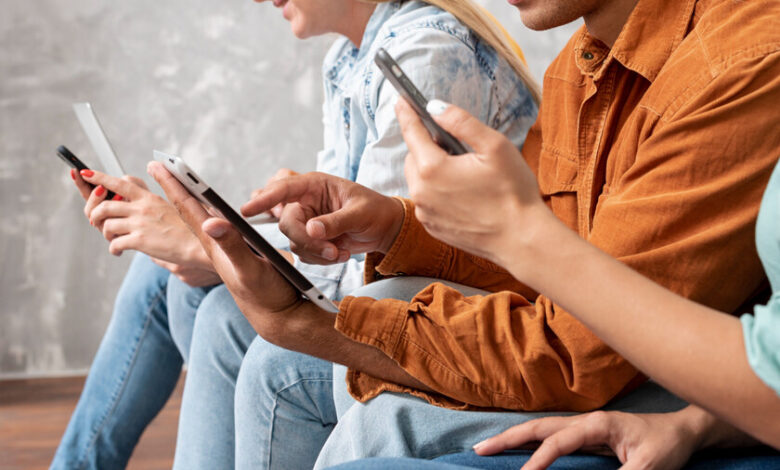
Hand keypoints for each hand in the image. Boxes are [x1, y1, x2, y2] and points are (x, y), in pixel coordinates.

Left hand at [73, 169, 212, 268]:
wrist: (198, 246)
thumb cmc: (188, 228)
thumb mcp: (173, 205)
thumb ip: (155, 196)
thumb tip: (150, 178)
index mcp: (149, 198)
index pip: (120, 183)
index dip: (100, 178)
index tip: (85, 174)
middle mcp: (142, 208)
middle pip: (105, 206)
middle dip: (94, 214)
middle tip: (96, 222)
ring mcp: (140, 224)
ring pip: (106, 225)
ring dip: (105, 233)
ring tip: (112, 239)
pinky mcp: (139, 241)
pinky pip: (115, 244)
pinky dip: (113, 249)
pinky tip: (118, 252)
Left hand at [148, 161, 312, 341]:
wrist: (279, 316)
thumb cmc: (266, 295)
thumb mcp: (249, 269)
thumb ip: (232, 246)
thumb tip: (211, 221)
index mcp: (216, 244)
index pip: (189, 208)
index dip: (174, 184)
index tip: (158, 163)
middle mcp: (216, 246)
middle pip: (189, 212)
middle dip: (174, 188)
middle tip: (158, 166)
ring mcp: (225, 253)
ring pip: (201, 221)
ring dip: (187, 202)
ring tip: (175, 187)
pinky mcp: (237, 259)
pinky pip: (217, 233)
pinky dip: (210, 217)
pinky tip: (211, 216)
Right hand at [241, 171, 404, 264]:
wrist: (385, 228)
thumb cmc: (375, 210)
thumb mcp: (360, 213)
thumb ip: (335, 221)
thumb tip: (312, 230)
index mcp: (314, 184)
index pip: (283, 188)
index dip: (264, 198)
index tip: (247, 210)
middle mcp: (305, 201)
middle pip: (287, 222)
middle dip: (306, 240)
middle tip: (330, 250)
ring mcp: (306, 221)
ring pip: (294, 242)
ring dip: (317, 252)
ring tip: (341, 251)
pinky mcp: (309, 239)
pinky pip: (303, 253)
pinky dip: (320, 259)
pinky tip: (339, 253)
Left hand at [397, 98, 551, 266]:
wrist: (521, 240)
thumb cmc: (512, 192)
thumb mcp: (495, 146)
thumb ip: (462, 122)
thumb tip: (435, 108)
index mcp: (433, 168)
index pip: (411, 132)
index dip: (407, 113)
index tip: (401, 100)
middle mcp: (421, 192)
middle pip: (413, 157)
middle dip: (426, 145)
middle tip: (454, 145)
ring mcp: (425, 213)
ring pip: (419, 180)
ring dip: (431, 169)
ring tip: (461, 170)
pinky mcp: (433, 228)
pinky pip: (426, 200)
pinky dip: (436, 191)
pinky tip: (462, 192)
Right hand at [473, 410, 708, 469]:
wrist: (683, 432)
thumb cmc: (667, 446)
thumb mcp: (650, 467)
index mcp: (597, 424)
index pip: (558, 441)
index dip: (539, 459)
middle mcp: (585, 422)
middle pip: (539, 427)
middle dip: (508, 438)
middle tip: (480, 450)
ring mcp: (584, 427)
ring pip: (541, 429)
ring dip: (514, 437)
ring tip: (488, 447)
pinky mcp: (587, 436)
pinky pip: (550, 437)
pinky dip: (529, 442)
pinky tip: (519, 449)